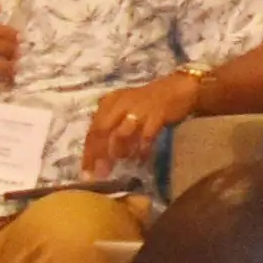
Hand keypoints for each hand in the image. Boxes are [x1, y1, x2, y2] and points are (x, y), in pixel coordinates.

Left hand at [82, 74, 201, 178]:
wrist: (177, 89)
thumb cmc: (148, 102)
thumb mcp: (125, 108)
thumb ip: (111, 125)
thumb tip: (99, 153)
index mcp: (111, 101)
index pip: (94, 128)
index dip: (89, 150)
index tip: (86, 171)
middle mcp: (122, 103)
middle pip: (103, 130)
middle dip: (99, 154)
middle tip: (99, 173)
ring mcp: (139, 109)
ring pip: (121, 133)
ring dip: (118, 152)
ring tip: (119, 166)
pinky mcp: (157, 115)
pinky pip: (145, 137)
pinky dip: (142, 150)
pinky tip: (141, 160)